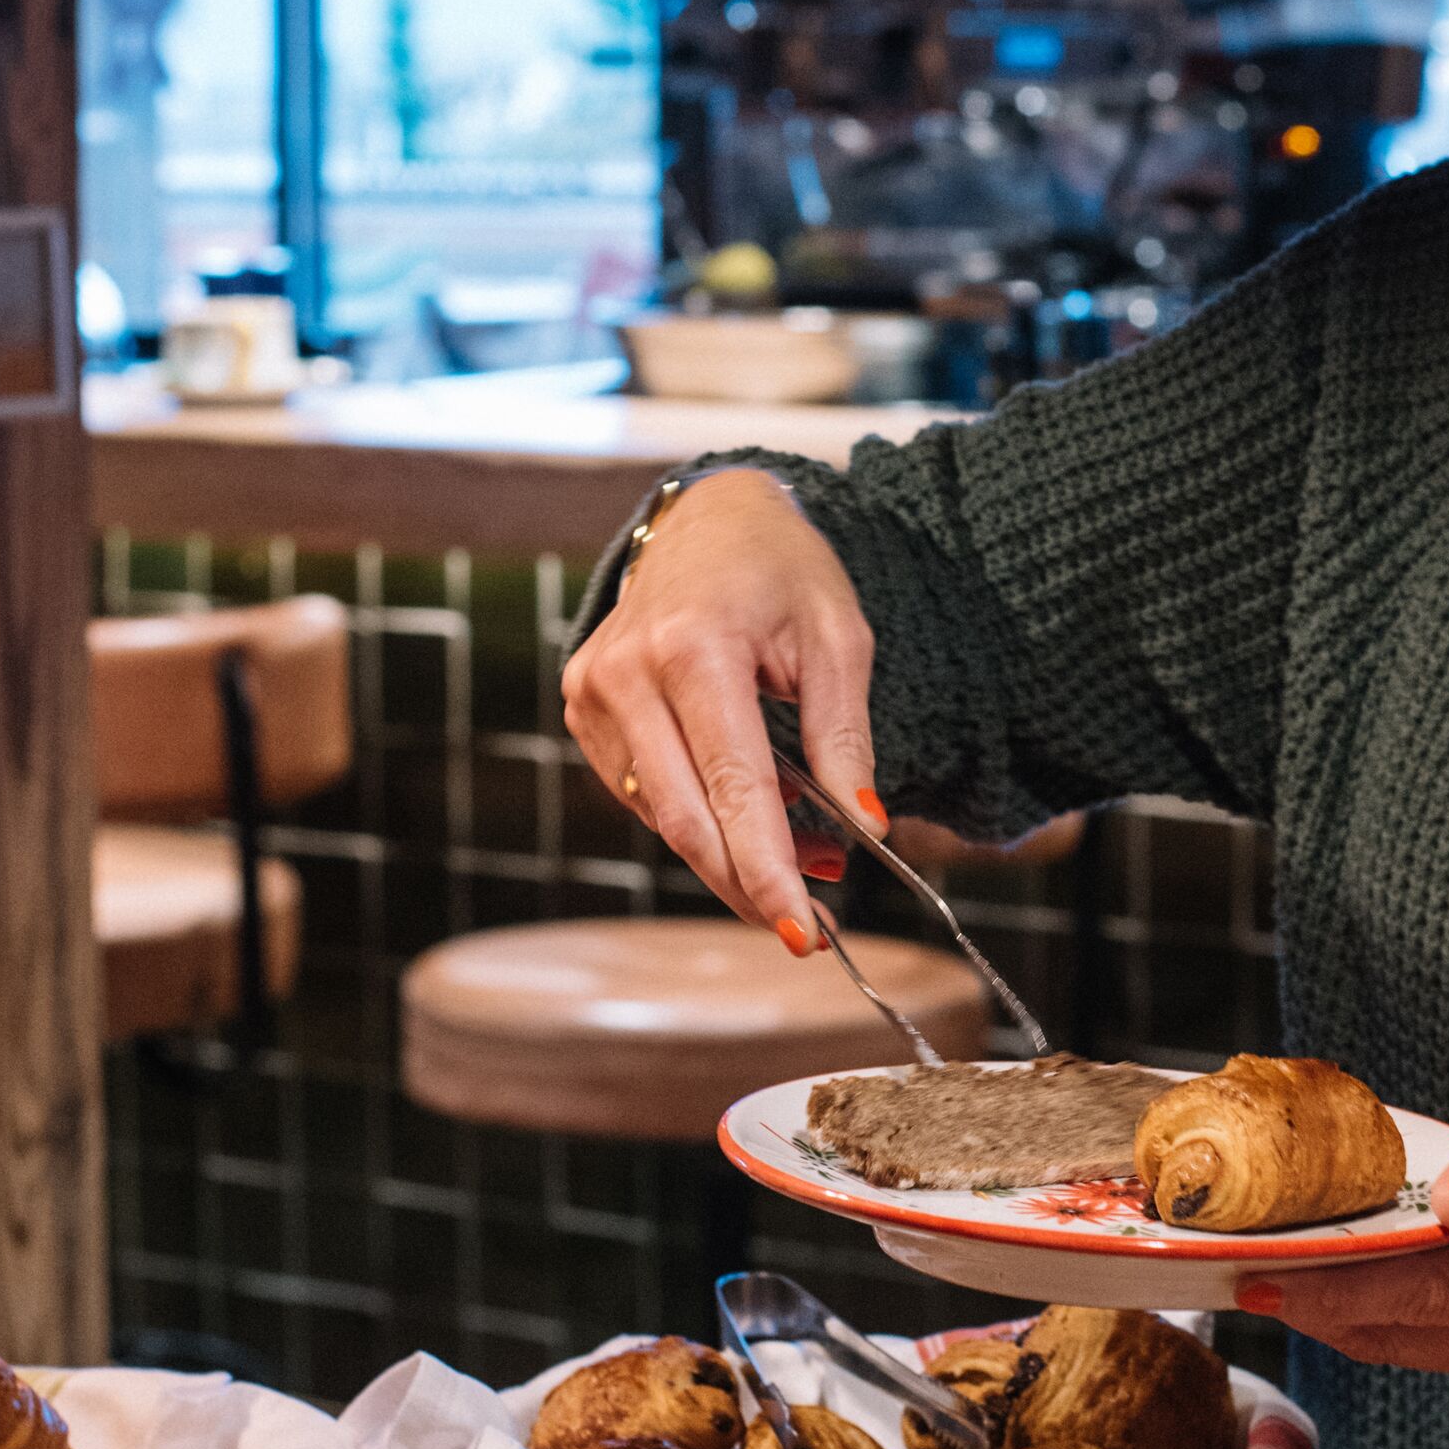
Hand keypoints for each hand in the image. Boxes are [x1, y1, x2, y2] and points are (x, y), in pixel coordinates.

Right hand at [559, 470, 879, 941]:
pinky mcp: (583, 706)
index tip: (802, 932)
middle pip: (685, 821)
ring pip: (661, 817)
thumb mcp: (838, 639)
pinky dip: (699, 818)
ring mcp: (593, 691)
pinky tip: (753, 817)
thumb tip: (866, 828)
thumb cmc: (782, 570)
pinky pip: (643, 792)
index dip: (768, 869)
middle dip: (748, 883)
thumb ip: (844, 738)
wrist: (709, 516)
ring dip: (730, 855)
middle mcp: (627, 673)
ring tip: (806, 857)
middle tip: (809, 929)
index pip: (732, 788)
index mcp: (694, 648)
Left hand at [1244, 1059, 1448, 1447]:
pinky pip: (1422, 1343)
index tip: (1259, 1277)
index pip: (1425, 1299)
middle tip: (1228, 1263)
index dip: (1336, 1291)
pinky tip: (1328, 1272)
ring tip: (1261, 1262)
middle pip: (1401, 1333)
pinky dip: (1372, 1311)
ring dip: (1335, 1309)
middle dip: (1315, 1300)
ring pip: (1403, 1345)